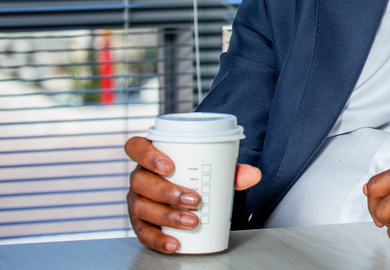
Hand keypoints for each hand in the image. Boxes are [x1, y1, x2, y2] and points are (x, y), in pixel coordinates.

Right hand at [124, 136, 261, 253]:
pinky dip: (158, 239)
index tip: (169, 166)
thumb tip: (253, 175)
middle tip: (194, 199)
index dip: (147, 155)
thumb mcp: (214, 169)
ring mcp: (138, 200)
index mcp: (151, 156)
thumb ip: (233, 170)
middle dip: (167, 192)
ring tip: (192, 221)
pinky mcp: (140, 223)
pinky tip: (174, 242)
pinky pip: (143, 232)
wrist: (191, 195)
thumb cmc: (195, 176)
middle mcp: (140, 177)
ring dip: (167, 216)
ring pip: (142, 208)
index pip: (136, 147)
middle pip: (141, 181)